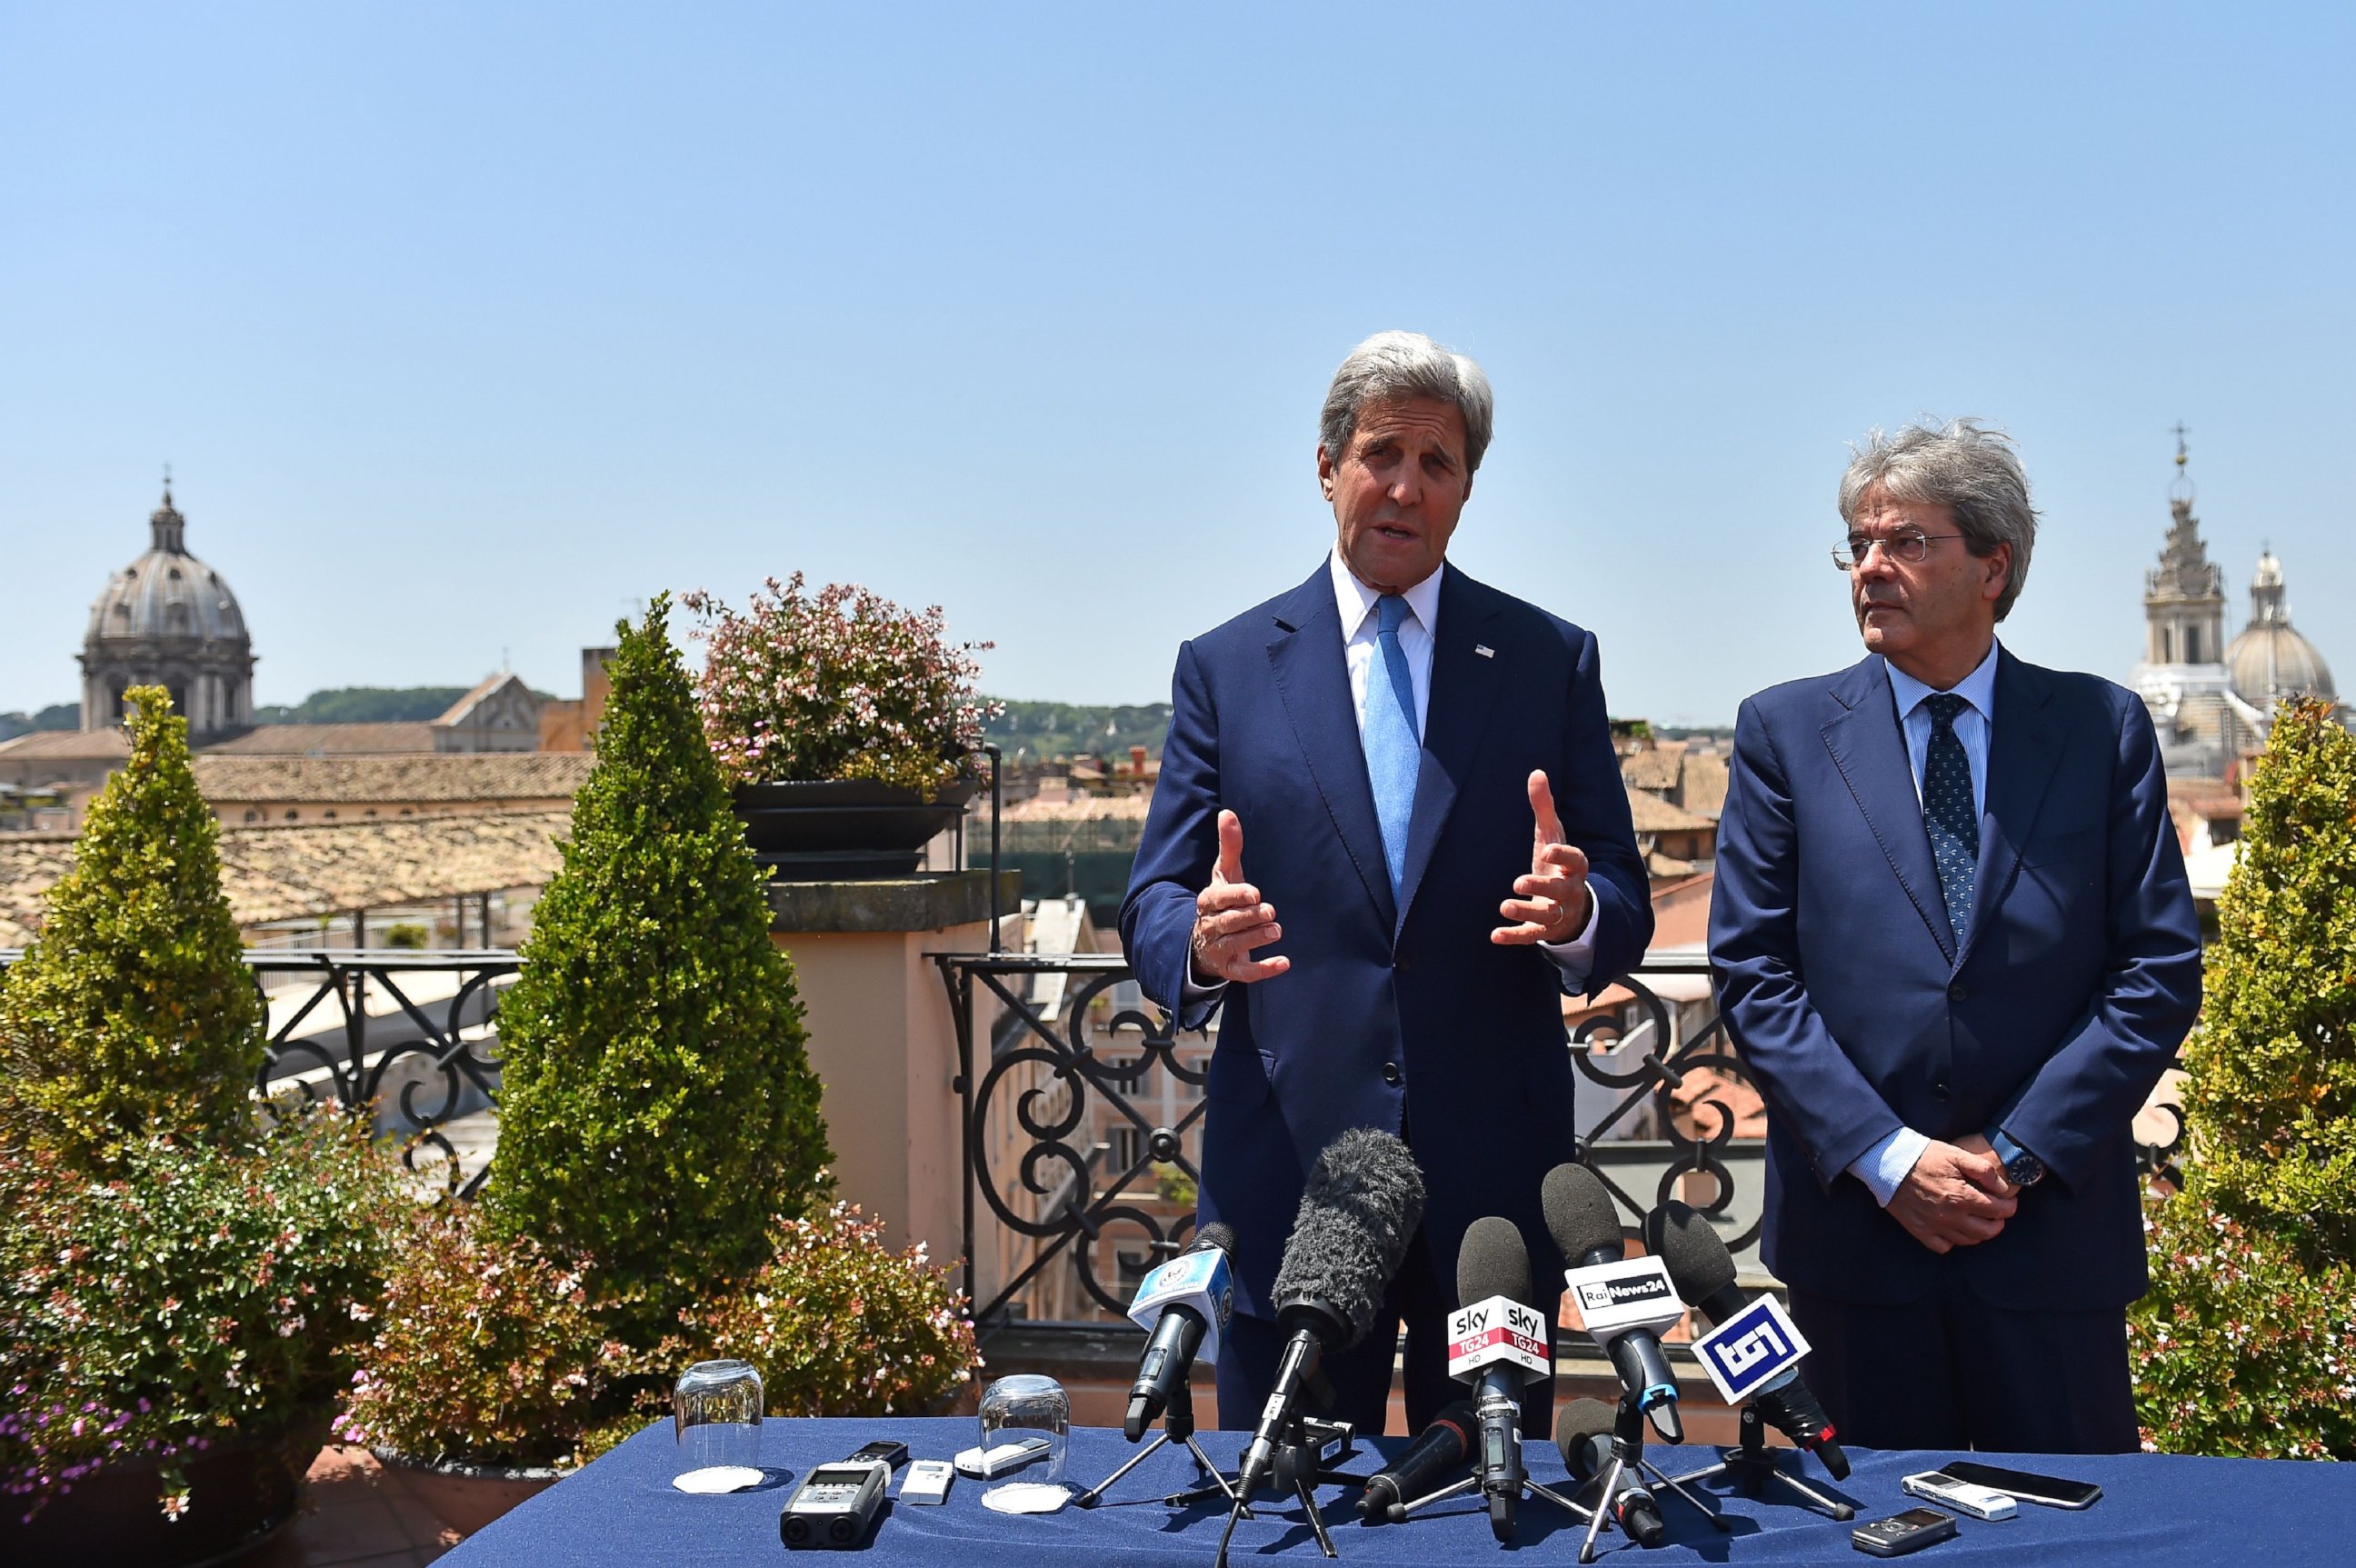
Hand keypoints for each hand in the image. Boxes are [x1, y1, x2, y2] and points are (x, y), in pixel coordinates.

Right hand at [1190, 810, 1291, 984]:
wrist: (1204, 942)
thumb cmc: (1222, 901)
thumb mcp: (1224, 874)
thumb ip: (1229, 846)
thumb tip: (1227, 812)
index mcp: (1208, 902)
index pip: (1218, 899)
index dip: (1235, 897)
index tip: (1254, 893)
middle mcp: (1210, 926)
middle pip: (1227, 923)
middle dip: (1248, 918)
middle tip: (1270, 912)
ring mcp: (1219, 949)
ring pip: (1235, 946)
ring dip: (1255, 940)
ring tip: (1276, 930)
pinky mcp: (1230, 969)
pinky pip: (1245, 973)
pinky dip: (1263, 970)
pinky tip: (1284, 963)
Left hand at [1491, 771, 1591, 945]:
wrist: (1572, 904)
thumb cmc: (1557, 863)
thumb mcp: (1552, 835)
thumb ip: (1544, 807)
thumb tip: (1536, 772)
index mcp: (1574, 867)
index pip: (1576, 860)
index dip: (1564, 855)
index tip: (1548, 849)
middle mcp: (1568, 891)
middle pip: (1559, 891)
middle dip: (1540, 888)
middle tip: (1518, 882)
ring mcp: (1557, 913)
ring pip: (1546, 916)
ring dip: (1526, 911)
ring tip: (1504, 905)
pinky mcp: (1543, 930)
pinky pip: (1530, 936)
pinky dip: (1514, 937)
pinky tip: (1494, 935)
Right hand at [1886, 1139, 2016, 1253]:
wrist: (1888, 1162)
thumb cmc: (1924, 1156)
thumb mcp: (1956, 1154)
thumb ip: (1983, 1170)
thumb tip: (2002, 1188)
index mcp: (1962, 1197)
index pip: (1999, 1210)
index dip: (2010, 1206)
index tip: (2009, 1201)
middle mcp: (1951, 1216)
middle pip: (1988, 1231)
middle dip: (1998, 1222)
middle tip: (1997, 1212)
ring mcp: (1935, 1226)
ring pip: (1969, 1241)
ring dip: (1980, 1232)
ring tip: (1979, 1220)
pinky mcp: (1920, 1231)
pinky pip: (1944, 1247)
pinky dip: (1953, 1241)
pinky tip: (1954, 1229)